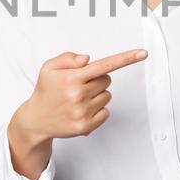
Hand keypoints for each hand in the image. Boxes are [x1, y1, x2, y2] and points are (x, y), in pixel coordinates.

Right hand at [12, 48, 147, 140]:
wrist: (36, 119)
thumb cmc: (46, 90)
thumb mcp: (49, 68)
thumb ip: (67, 58)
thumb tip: (88, 59)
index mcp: (71, 78)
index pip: (103, 65)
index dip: (126, 58)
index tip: (143, 52)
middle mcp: (78, 95)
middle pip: (107, 80)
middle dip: (97, 79)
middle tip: (79, 85)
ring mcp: (83, 112)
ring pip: (107, 96)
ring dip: (97, 95)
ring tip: (77, 99)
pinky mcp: (86, 126)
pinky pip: (106, 112)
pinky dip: (97, 110)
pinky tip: (81, 111)